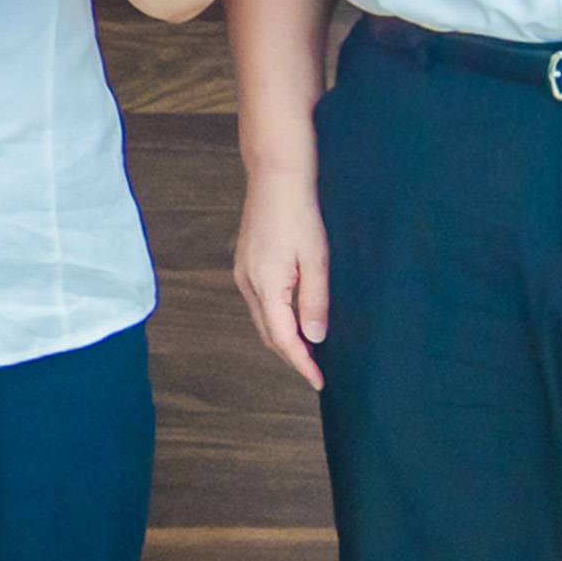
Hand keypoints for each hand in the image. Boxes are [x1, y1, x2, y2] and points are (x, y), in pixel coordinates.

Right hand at [232, 161, 329, 387]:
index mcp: (266, 285)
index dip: (302, 363)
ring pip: (262, 320)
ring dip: (283, 338)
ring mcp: (243, 274)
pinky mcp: (246, 265)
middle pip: (268, 333)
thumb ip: (315, 301)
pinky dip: (276, 320)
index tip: (318, 381)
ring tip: (309, 350)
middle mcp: (248, 284)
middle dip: (291, 355)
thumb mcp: (315, 259)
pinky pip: (261, 304)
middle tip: (316, 371)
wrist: (275, 179)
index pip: (283, 337)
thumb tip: (315, 338)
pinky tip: (294, 319)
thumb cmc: (299, 215)